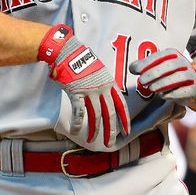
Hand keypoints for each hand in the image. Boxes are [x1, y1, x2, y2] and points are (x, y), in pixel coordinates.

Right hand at [39, 25, 129, 148]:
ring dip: (94, 130)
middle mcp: (102, 89)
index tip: (127, 131)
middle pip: (109, 114)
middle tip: (110, 143)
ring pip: (95, 115)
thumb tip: (106, 96)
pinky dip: (77, 123)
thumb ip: (104, 84)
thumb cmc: (82, 61)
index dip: (125, 119)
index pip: (121, 105)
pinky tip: (76, 131)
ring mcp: (89, 91)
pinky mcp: (76, 92)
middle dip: (111, 130)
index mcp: (110, 84)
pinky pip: (79, 112)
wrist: (68, 51)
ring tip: (93, 140)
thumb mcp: (99, 71)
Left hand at [129, 48, 195, 105]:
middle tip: (141, 81)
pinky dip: (173, 93)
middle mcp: (183, 63)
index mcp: (172, 54)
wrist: (190, 85)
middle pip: (169, 65)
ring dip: (163, 83)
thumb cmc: (168, 75)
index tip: (136, 70)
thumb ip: (143, 66)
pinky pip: (184, 90)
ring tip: (151, 89)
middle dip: (154, 73)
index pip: (159, 56)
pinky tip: (162, 96)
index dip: (147, 62)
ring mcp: (190, 76)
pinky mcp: (193, 89)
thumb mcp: (156, 67)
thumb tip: (132, 68)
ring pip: (178, 77)